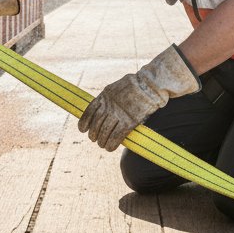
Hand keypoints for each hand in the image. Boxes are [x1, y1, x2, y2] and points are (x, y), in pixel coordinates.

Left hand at [79, 45, 200, 150]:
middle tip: (94, 139)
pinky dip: (112, 144)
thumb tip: (104, 109)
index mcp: (105, 96)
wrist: (151, 85)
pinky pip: (117, 136)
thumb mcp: (117, 87)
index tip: (82, 130)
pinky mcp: (129, 121)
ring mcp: (119, 114)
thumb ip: (109, 98)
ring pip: (105, 132)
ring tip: (102, 145)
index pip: (89, 111)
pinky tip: (110, 148)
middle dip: (93, 134)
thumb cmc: (137, 85)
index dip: (84, 122)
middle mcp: (109, 105)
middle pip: (96, 124)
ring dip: (102, 141)